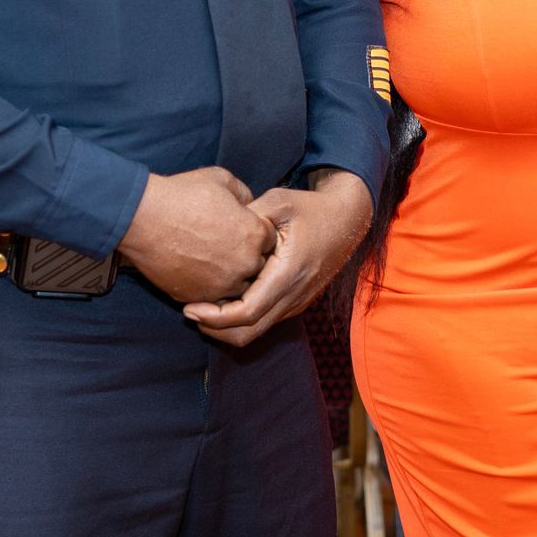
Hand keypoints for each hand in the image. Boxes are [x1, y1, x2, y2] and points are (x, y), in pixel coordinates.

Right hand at [120, 167, 276, 306]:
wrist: (142, 218)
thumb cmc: (182, 195)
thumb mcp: (222, 180)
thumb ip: (245, 194)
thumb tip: (249, 205)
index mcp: (255, 234)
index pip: (270, 240)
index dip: (256, 232)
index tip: (240, 228)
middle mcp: (245, 264)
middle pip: (258, 266)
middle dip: (247, 257)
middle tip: (225, 245)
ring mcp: (222, 285)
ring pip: (238, 286)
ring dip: (229, 276)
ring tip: (211, 259)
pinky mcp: (199, 297)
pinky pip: (213, 298)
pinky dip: (208, 287)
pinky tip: (196, 270)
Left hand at [184, 169, 372, 347]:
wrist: (347, 220)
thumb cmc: (311, 209)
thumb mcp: (278, 202)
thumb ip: (248, 217)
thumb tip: (216, 229)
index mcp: (288, 274)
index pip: (246, 313)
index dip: (214, 317)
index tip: (189, 307)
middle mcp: (293, 296)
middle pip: (248, 333)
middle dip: (214, 329)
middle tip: (189, 311)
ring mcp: (296, 303)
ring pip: (256, 332)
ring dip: (226, 326)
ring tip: (201, 307)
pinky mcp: (295, 303)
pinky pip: (264, 321)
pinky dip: (240, 320)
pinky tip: (223, 300)